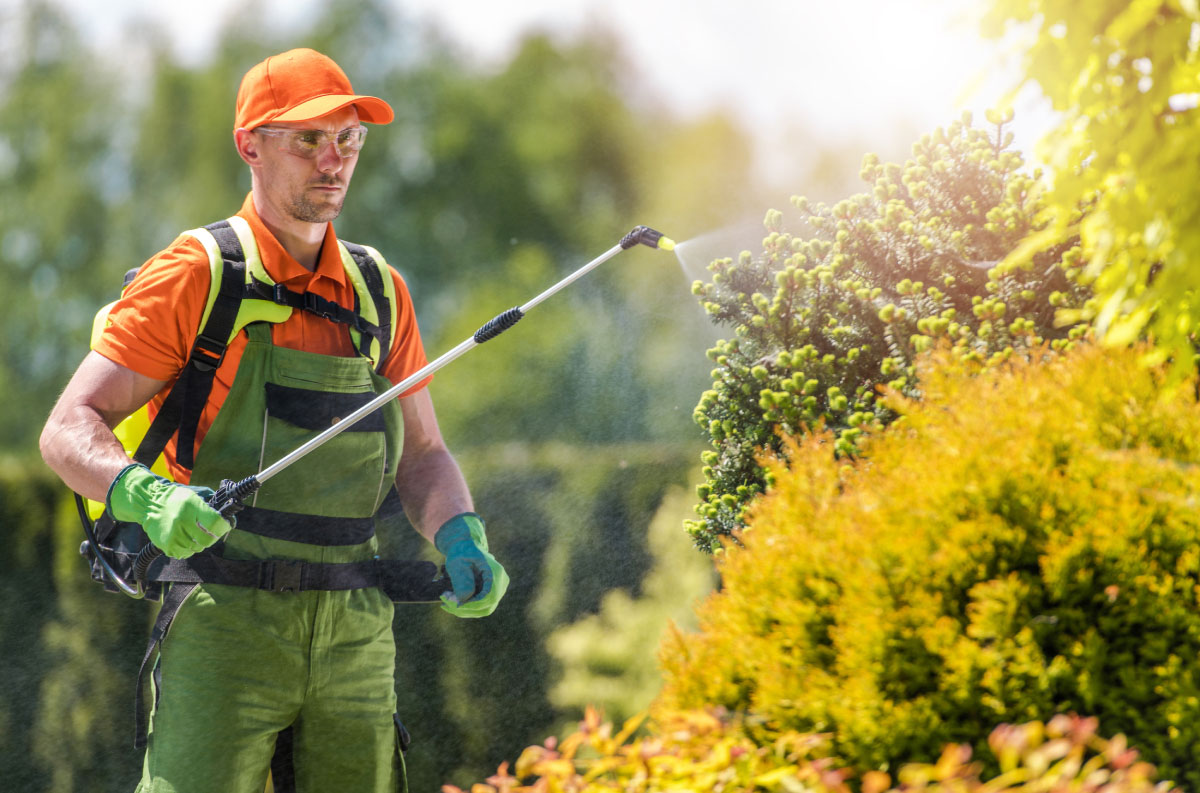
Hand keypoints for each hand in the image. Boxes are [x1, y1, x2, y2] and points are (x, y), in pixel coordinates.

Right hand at [106, 463, 233, 558]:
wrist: (149, 503)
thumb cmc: (176, 498)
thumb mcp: (195, 494)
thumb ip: (211, 503)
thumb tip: (229, 515)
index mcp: (191, 507)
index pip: (215, 523)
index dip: (224, 526)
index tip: (225, 526)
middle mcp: (182, 522)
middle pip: (208, 540)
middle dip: (213, 537)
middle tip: (211, 532)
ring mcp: (173, 535)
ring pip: (197, 548)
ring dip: (199, 543)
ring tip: (194, 534)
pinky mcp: (166, 545)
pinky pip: (184, 554)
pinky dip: (187, 549)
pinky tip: (185, 539)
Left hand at [434, 513, 508, 617]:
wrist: (464, 547)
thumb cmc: (461, 552)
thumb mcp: (458, 563)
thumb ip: (462, 581)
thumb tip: (465, 600)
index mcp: (495, 572)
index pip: (489, 597)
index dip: (473, 605)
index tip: (456, 604)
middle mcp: (501, 582)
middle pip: (487, 606)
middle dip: (465, 609)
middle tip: (446, 604)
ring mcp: (497, 589)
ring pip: (482, 609)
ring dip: (464, 610)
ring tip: (446, 600)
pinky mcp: (490, 593)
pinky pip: (480, 606)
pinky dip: (465, 607)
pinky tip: (451, 602)